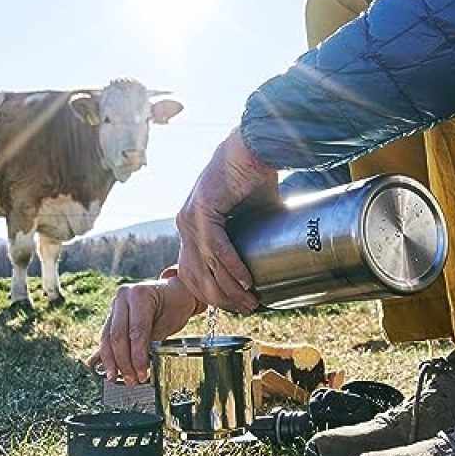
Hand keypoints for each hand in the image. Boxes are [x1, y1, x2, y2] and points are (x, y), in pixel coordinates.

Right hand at [86, 276, 201, 385]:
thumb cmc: (175, 305)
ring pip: (108, 337)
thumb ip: (151, 341)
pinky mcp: (112, 314)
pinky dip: (108, 353)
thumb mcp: (168, 323)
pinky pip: (106, 336)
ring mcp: (115, 304)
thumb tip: (140, 366)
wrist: (175, 292)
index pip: (136, 331)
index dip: (137, 356)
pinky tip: (109, 368)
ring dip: (111, 360)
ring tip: (116, 379)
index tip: (142, 374)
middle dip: (123, 362)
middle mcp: (123, 296)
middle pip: (118, 335)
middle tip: (131, 381)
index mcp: (139, 294)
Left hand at [176, 127, 278, 312]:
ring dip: (228, 287)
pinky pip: (215, 247)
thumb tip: (269, 261)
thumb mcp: (249, 218)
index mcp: (192, 227)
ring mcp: (190, 217)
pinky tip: (245, 279)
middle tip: (246, 308)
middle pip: (195, 274)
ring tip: (249, 300)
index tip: (234, 306)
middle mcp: (186, 224)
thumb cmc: (253, 178)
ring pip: (205, 265)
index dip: (211, 294)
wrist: (254, 147)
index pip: (192, 271)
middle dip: (221, 298)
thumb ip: (250, 240)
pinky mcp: (202, 209)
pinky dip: (231, 266)